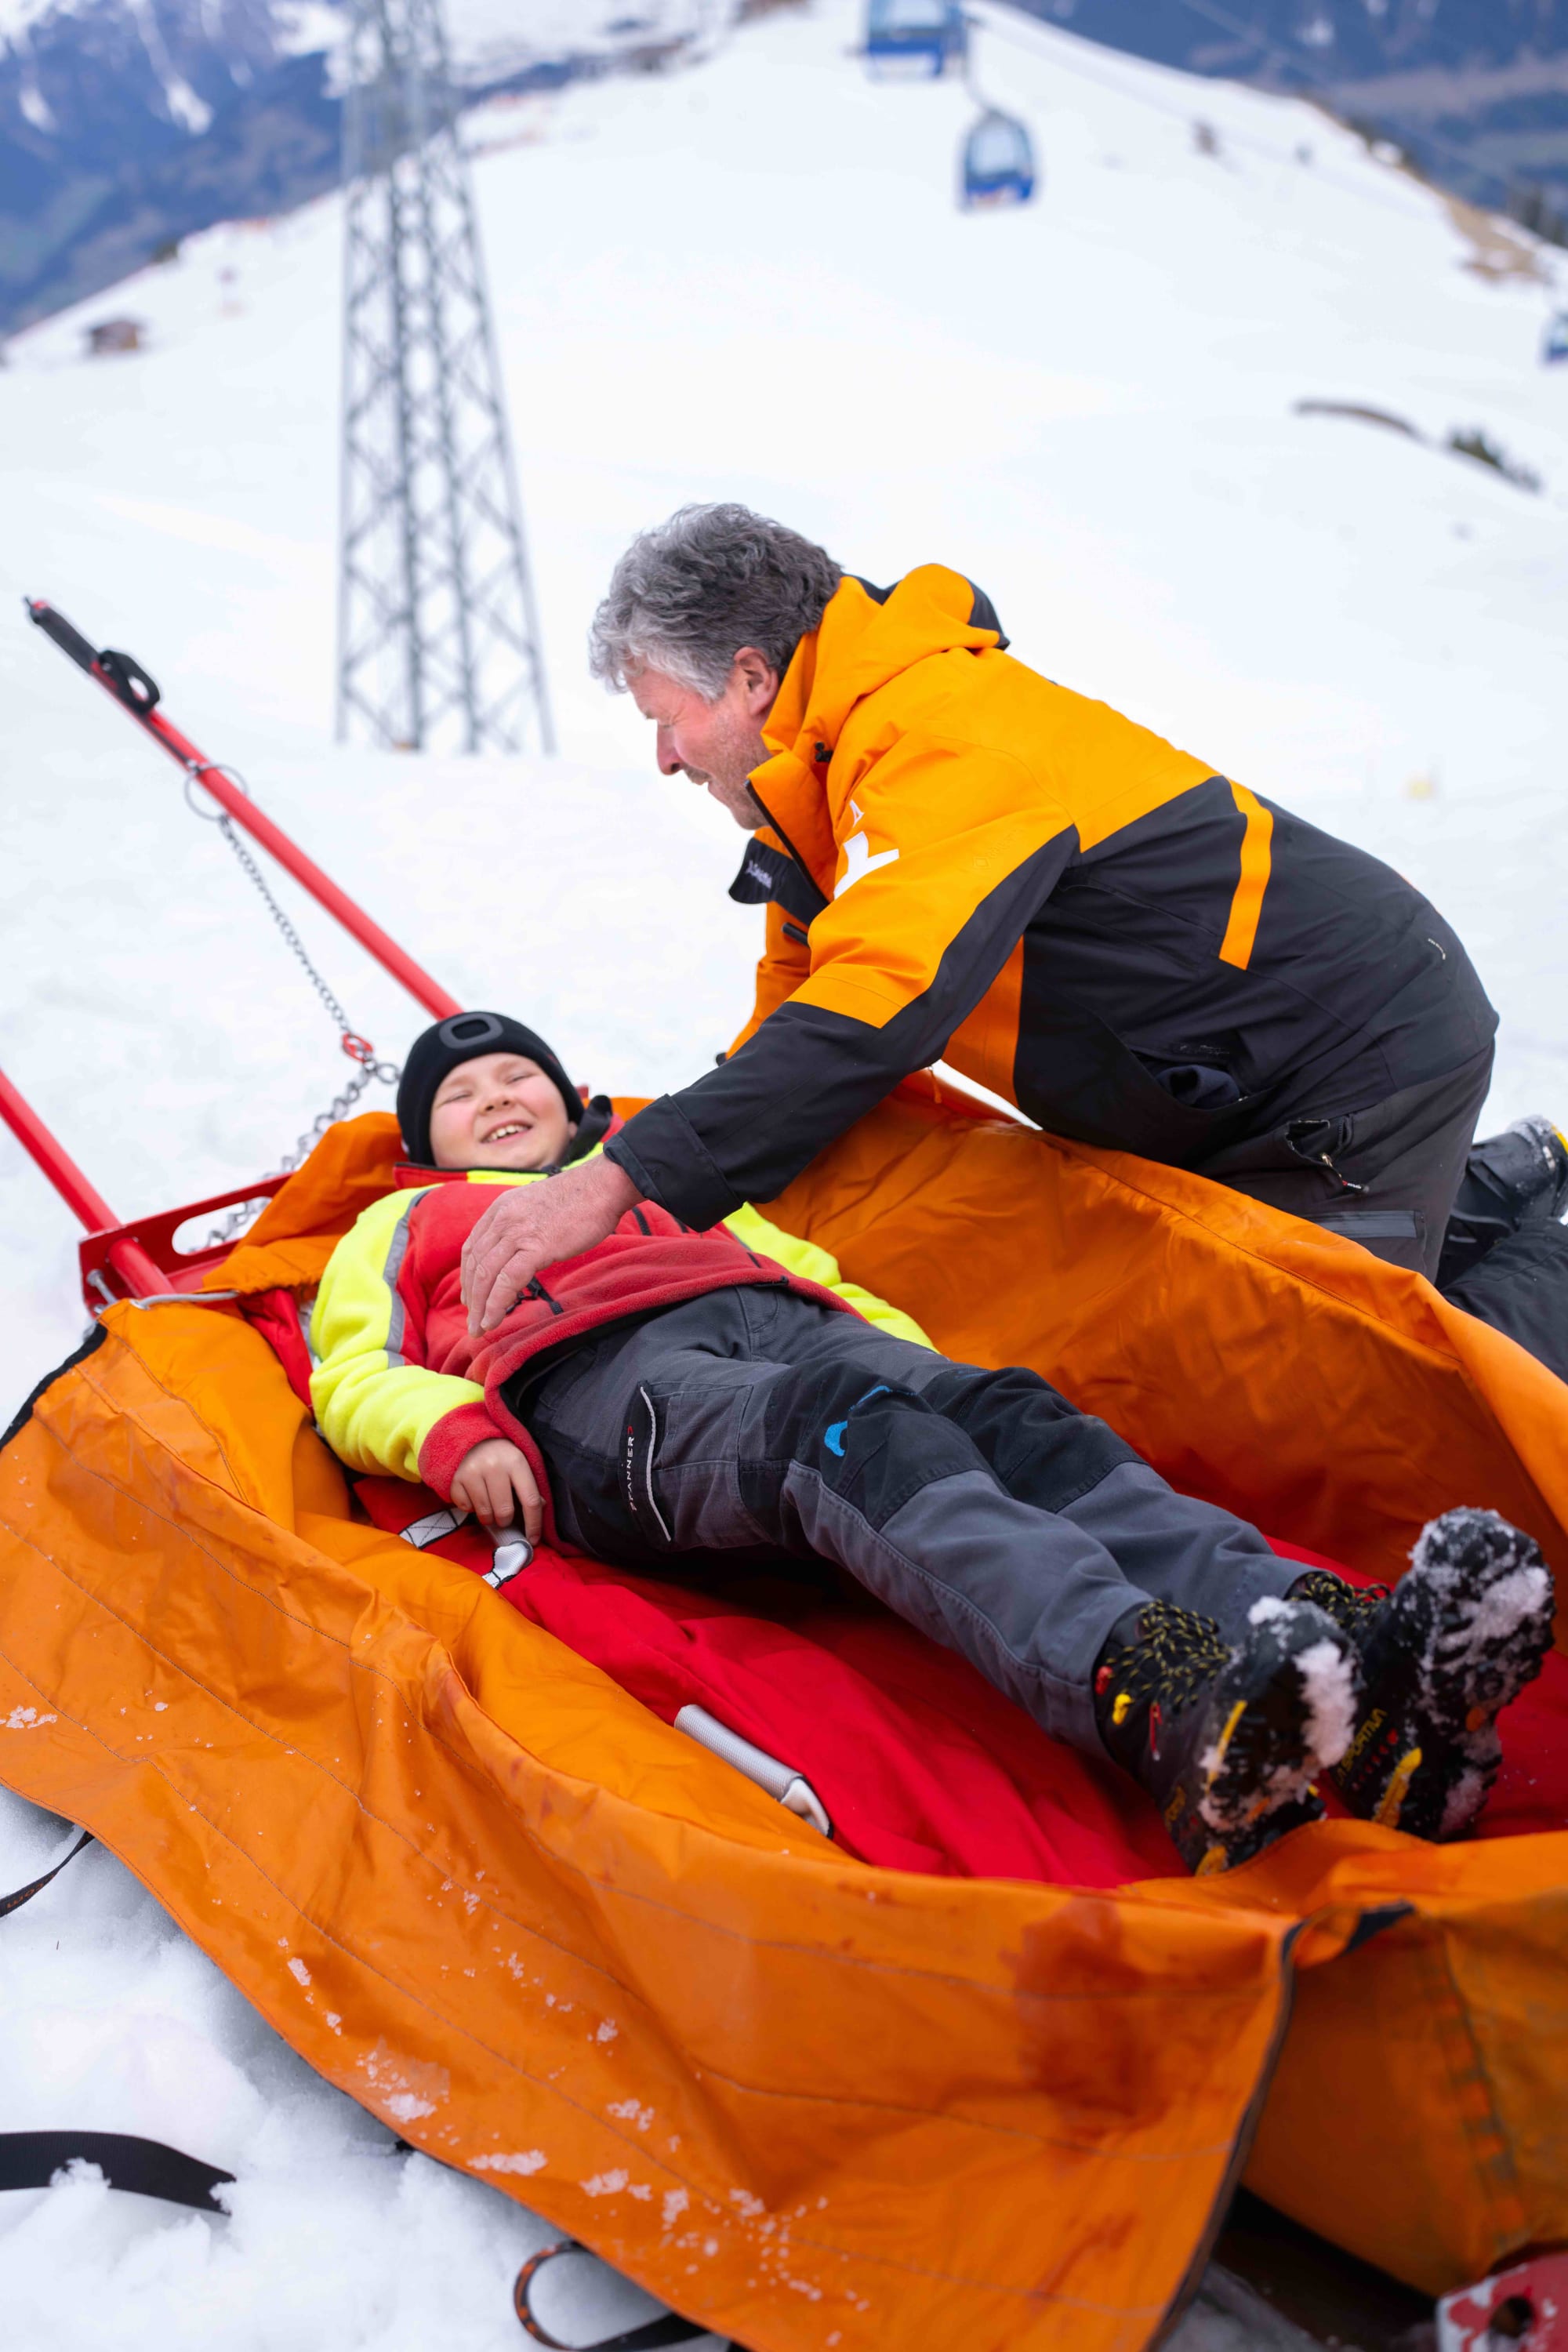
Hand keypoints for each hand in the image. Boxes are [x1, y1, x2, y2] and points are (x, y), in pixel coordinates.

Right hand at [449, 1437, 542, 1539]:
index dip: (533, 1524)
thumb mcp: (521, 1465)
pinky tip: (473, 1495)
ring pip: (484, 1514)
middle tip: (503, 1516)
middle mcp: (495, 1465)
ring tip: (489, 1505)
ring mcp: (473, 1471)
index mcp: (517, 1462)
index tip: (533, 1540)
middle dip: (505, 1520)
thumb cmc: (503, 1458)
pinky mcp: (456, 1478)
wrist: (473, 1439)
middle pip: (504, 1511)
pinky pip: (465, 1508)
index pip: (530, 1500)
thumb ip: (530, 1487)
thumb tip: (540, 1509)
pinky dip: (470, 1508)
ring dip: (488, 1517)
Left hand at [461, 1154, 641, 1334]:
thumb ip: (521, 1225)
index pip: (472, 1247)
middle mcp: (503, 1219)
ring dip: (480, 1307)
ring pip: (486, 1275)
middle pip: (475, 1264)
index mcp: (501, 1208)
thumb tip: (519, 1250)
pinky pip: (507, 1281)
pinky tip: (495, 1320)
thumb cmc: (579, 1199)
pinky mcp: (536, 1247)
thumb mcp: (536, 1206)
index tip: (471, 1298)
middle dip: (471, 1297)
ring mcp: (518, 1232)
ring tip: (480, 1328)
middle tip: (473, 1322)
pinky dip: (496, 1304)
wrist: (603, 1186)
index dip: (468, 1277)